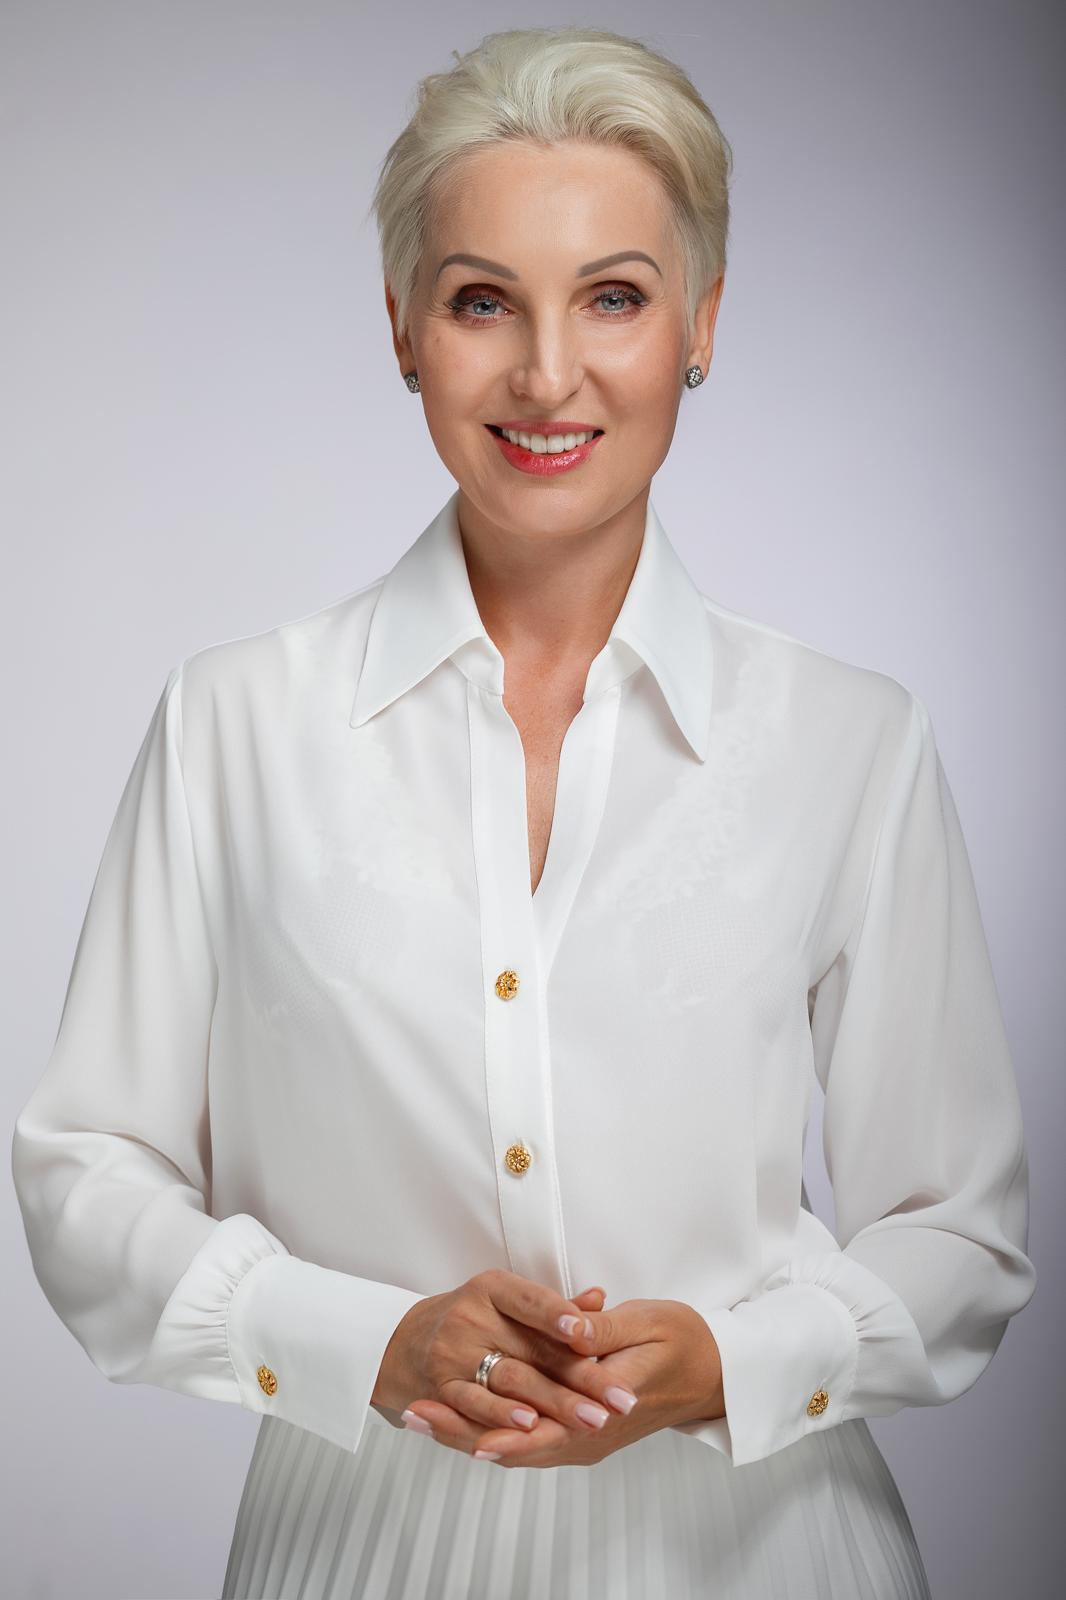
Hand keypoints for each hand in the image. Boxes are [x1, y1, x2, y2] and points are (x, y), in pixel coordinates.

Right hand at [372, 1271, 639, 1443]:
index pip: (531, 1300)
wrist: (404, 1343)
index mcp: (492, 1289)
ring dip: (554, 1402)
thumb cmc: (472, 1321)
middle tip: (620, 1397)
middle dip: (582, 1377)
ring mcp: (453, 1353)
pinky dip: (502, 1415)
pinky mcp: (440, 1388)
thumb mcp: (508, 1302)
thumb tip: (599, 1299)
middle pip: (534, 1349)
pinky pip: (475, 1404)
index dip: (559, 1315)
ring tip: (591, 1417)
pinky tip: (531, 1425)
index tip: (589, 1332)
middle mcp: (471, 1317)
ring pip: (511, 1379)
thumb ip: (555, 1307)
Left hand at [406, 1296, 724, 1468]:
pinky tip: (461, 1418)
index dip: (488, 1422)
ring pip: (518, 1446)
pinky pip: (530, 1438)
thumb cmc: (682, 1342)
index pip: (538, 1428)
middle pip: (516, 1444)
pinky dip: (493, 1430)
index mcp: (603, 1408)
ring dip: (468, 1431)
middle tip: (414, 1413)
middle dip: (461, 1430)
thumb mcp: (646, 1324)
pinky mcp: (581, 1430)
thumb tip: (569, 1326)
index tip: (447, 1408)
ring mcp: (585, 1437)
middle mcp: (590, 1434)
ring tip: (421, 1415)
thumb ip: (602, 1330)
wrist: (712, 1372)